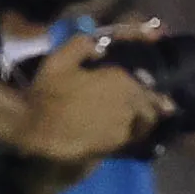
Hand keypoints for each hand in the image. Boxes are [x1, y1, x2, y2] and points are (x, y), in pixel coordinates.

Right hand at [18, 20, 176, 161]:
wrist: (35, 126)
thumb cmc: (48, 90)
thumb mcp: (61, 58)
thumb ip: (84, 46)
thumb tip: (100, 49)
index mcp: (121, 80)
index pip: (148, 89)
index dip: (154, 94)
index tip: (159, 98)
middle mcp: (128, 105)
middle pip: (152, 111)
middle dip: (153, 110)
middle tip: (151, 112)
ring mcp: (121, 129)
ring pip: (142, 128)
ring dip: (142, 126)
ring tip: (137, 125)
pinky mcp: (112, 147)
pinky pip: (127, 142)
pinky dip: (128, 138)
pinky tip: (119, 136)